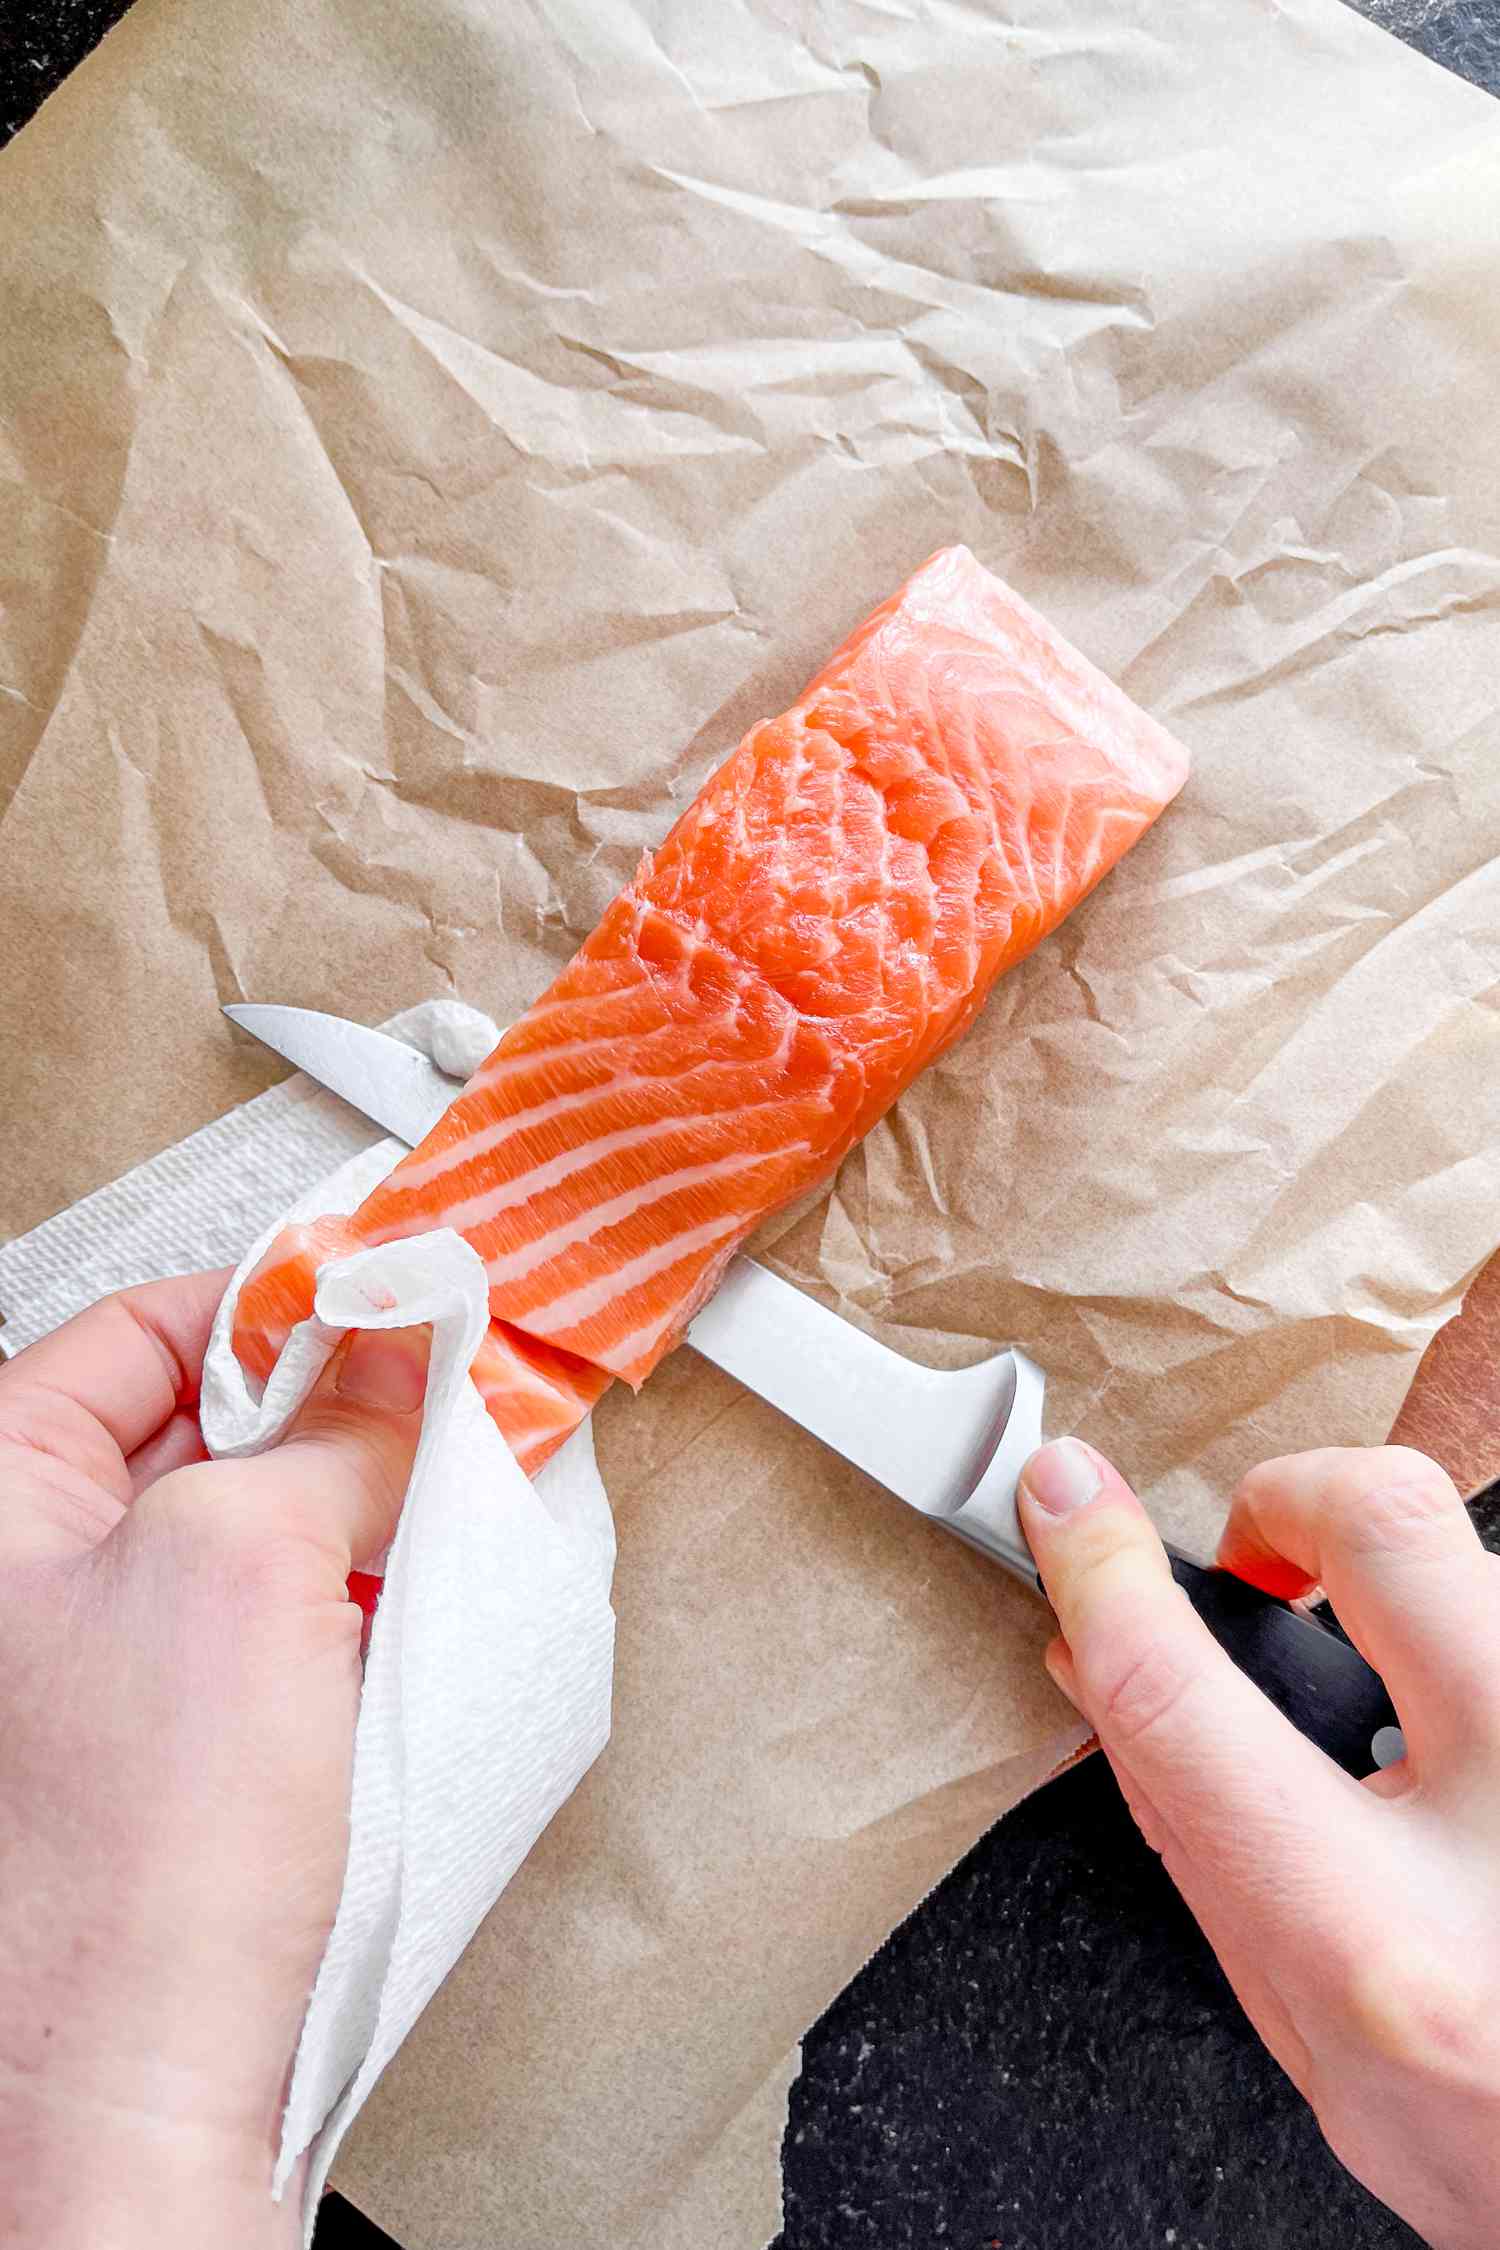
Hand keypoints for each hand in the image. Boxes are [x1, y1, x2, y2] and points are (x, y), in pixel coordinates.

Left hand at [0, 1274, 429, 2247]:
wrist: (135, 2097)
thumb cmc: (132, 1860)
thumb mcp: (245, 1562)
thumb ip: (327, 1428)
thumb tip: (396, 1346)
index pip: (139, 1329)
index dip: (273, 1299)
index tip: (389, 1293)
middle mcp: (25, 1577)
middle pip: (195, 1423)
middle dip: (326, 1405)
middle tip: (439, 1393)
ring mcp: (90, 1667)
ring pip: (241, 1527)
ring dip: (345, 1505)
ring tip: (432, 1501)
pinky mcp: (162, 1749)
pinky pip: (262, 1624)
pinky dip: (339, 1596)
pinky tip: (401, 1603)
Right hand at [1018, 1437, 1499, 2249]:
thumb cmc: (1490, 2129)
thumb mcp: (1299, 2025)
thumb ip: (1196, 1834)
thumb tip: (1105, 1660)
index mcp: (1383, 1953)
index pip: (1187, 1699)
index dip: (1102, 1573)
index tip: (1068, 1502)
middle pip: (1390, 1522)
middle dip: (1294, 1498)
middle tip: (1262, 1555)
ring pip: (1478, 1563)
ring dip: (1402, 1595)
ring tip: (1380, 1677)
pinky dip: (1465, 1653)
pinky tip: (1454, 1747)